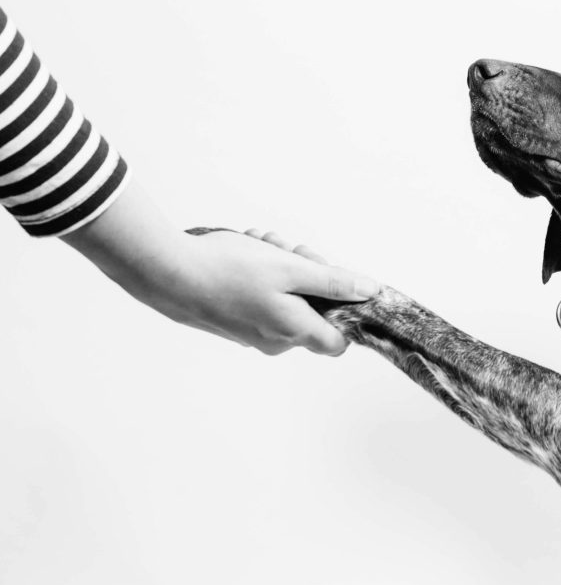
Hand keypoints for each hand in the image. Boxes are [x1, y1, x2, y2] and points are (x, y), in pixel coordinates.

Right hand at [178, 227, 379, 354]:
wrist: (165, 274)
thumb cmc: (226, 270)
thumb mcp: (289, 269)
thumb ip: (333, 283)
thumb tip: (370, 292)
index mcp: (295, 332)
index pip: (341, 341)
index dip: (344, 309)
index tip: (333, 280)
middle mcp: (276, 342)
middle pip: (313, 311)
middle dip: (307, 273)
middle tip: (288, 247)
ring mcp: (253, 335)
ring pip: (286, 299)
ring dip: (281, 267)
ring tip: (261, 243)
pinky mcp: (235, 324)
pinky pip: (262, 299)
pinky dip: (260, 275)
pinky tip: (245, 251)